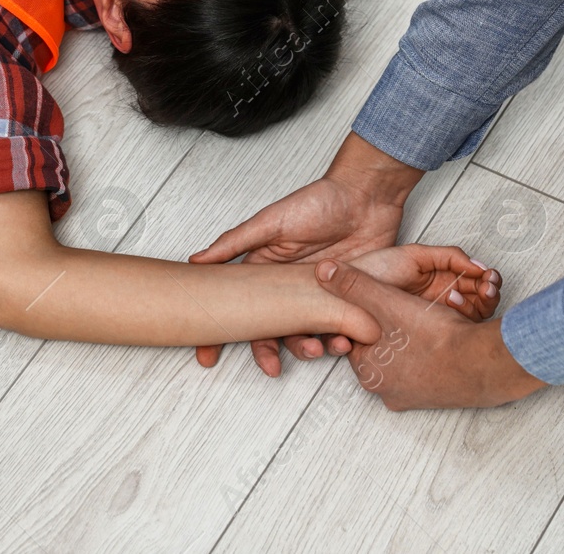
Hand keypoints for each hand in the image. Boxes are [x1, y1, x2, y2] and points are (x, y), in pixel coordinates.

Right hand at [190, 133, 422, 374]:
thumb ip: (236, 242)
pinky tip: (345, 340)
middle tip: (271, 368)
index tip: (206, 357)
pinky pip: (341, 328)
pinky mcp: (348, 300)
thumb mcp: (272, 220)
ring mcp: (319, 298)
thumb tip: (196, 260)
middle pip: (270, 331)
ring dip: (307, 349)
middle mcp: (290, 290)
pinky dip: (341, 340)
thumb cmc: (319, 202)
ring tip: (317, 348)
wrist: (366, 196)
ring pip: (305, 335)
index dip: (219, 335)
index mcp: (266, 273)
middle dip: (267, 353)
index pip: (238, 309)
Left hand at [316, 259, 547, 410]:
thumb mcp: (386, 301)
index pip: (358, 335)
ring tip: (429, 322)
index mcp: (366, 369)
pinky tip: (441, 340)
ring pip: (404, 360)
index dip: (372, 315)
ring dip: (414, 341)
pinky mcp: (434, 400)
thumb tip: (322, 272)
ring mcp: (409, 398)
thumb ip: (353, 285)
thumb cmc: (432, 334)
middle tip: (412, 310)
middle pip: (380, 349)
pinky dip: (432, 356)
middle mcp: (383, 389)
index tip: (389, 303)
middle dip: (394, 328)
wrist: (478, 363)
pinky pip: (426, 372)